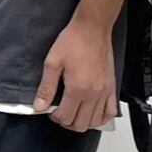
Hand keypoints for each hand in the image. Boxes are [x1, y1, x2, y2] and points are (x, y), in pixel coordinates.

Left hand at [33, 15, 116, 131]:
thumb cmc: (74, 40)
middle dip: (67, 122)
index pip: (65, 117)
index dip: (55, 117)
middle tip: (61, 113)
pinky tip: (92, 113)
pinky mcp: (112, 87)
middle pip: (80, 124)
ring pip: (94, 122)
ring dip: (82, 122)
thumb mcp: (53, 62)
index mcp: (77, 89)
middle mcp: (93, 94)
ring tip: (74, 113)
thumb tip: (39, 106)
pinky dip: (101, 118)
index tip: (51, 110)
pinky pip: (110, 112)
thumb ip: (46, 88)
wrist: (93, 27)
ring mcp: (104, 92)